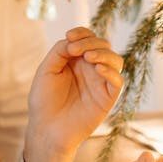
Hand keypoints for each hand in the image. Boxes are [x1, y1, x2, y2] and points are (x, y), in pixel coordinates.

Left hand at [24, 28, 123, 161]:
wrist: (46, 128)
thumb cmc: (44, 100)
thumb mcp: (47, 70)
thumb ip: (60, 51)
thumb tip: (75, 41)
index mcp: (76, 60)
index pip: (87, 37)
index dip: (82, 33)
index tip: (69, 37)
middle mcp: (91, 68)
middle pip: (103, 45)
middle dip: (90, 42)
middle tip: (74, 50)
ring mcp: (100, 82)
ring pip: (115, 60)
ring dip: (103, 53)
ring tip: (88, 57)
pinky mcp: (108, 98)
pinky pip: (118, 81)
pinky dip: (111, 72)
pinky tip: (97, 69)